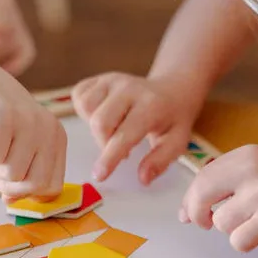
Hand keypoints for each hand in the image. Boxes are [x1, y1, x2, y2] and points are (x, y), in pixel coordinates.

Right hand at [0, 46, 65, 201]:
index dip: (27, 191)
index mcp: (57, 139)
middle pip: (34, 186)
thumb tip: (13, 201)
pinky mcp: (2, 115)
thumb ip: (20, 178)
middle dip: (8, 184)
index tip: (10, 176)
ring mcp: (28, 121)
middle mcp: (49, 129)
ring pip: (11, 174)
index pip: (52, 188)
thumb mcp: (13, 152)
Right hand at [73, 73, 196, 184]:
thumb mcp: (177, 142)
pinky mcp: (99, 78)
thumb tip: (143, 179)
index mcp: (151, 106)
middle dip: (104, 144)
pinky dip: (86, 112)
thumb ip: (160, 161)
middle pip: (100, 122)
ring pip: (86, 107)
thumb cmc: (173, 119)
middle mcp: (129, 88)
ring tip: (113, 131)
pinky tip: (105, 117)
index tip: (99, 175)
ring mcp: (112, 80)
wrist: (173, 89)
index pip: (124, 135)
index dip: (110, 157)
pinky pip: (80, 96)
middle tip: (121, 150)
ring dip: (95, 128)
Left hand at [180, 145, 257, 252]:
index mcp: (247, 155)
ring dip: (234, 230)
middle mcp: (252, 169)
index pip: (203, 175)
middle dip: (198, 213)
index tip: (187, 214)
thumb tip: (188, 210)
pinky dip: (247, 244)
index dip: (190, 199)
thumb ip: (229, 185)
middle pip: (202, 194)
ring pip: (221, 222)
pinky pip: (238, 240)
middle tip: (205, 224)